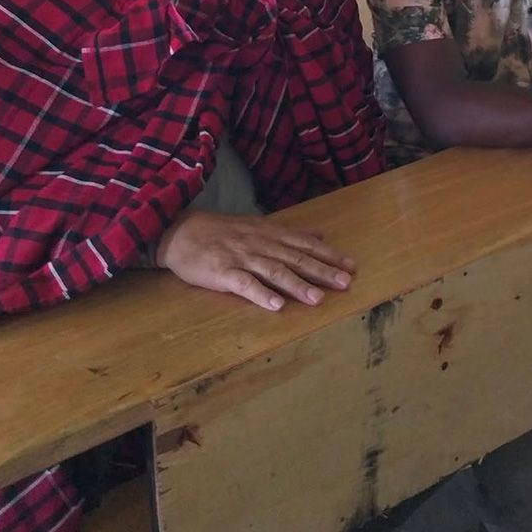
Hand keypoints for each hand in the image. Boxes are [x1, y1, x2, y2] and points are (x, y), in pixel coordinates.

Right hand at [156, 211, 355, 310]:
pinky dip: (260, 295)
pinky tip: (276, 306)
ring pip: (273, 272)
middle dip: (322, 271)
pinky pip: (244, 284)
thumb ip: (289, 233)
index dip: (329, 255)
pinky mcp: (222, 272)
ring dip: (297, 285)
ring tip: (317, 299)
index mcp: (269, 234)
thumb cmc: (220, 231)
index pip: (305, 245)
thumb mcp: (258, 225)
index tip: (351, 266)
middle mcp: (260, 245)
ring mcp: (241, 258)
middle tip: (345, 283)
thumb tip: (318, 233)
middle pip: (295, 259)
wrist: (179, 231)